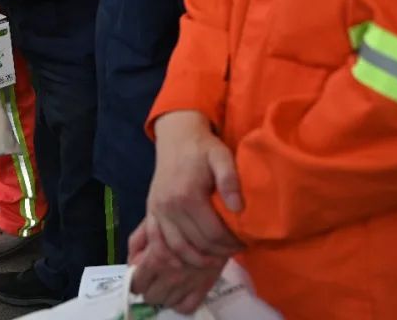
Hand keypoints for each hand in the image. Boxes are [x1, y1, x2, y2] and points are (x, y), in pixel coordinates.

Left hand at [129, 217, 226, 313]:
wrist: (216, 218)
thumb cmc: (179, 215)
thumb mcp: (151, 221)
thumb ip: (137, 242)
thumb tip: (131, 263)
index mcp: (155, 258)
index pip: (136, 283)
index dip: (135, 281)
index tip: (139, 276)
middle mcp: (170, 275)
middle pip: (150, 296)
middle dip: (149, 288)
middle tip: (154, 278)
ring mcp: (187, 283)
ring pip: (167, 302)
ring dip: (165, 294)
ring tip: (168, 282)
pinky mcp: (204, 287)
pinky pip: (187, 307)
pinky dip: (181, 303)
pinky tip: (180, 292)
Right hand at [148, 111, 243, 266]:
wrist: (176, 136)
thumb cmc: (203, 147)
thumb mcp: (222, 156)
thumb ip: (230, 180)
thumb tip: (238, 208)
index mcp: (188, 195)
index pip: (212, 234)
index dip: (231, 244)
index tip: (244, 242)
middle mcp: (169, 207)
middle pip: (197, 244)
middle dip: (219, 252)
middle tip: (234, 249)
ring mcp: (158, 210)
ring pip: (177, 249)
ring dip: (197, 260)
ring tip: (215, 258)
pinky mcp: (152, 211)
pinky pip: (157, 242)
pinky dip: (170, 256)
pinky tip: (185, 261)